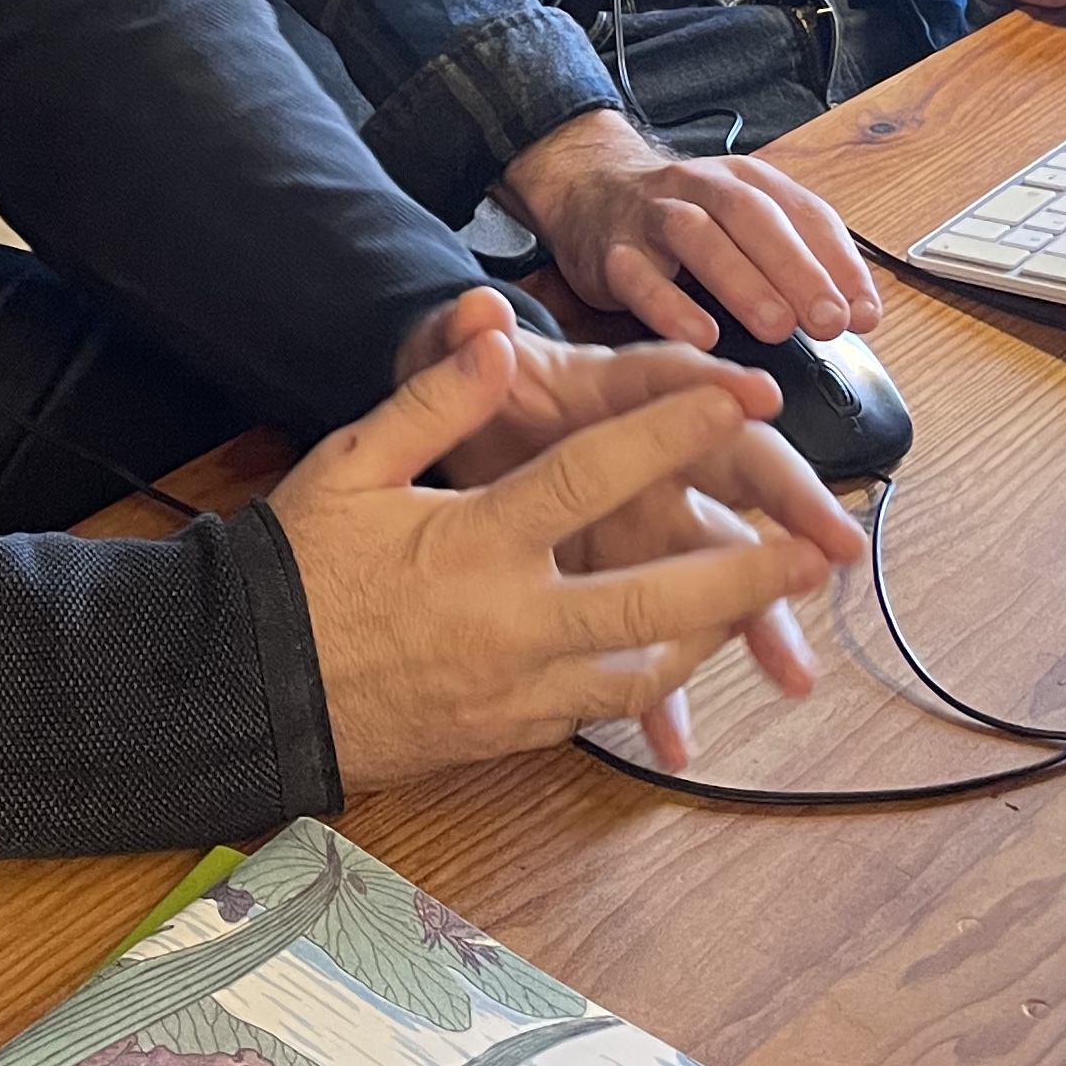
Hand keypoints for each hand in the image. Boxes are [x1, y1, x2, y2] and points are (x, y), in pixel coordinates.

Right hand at [275, 293, 862, 787]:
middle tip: (818, 549)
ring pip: (644, 667)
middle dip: (746, 572)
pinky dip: (653, 678)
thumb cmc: (296, 567)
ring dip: (713, 633)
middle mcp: (510, 622)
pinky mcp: (509, 733)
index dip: (674, 430)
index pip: (595, 476)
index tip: (742, 393)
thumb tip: (495, 331)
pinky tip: (679, 653)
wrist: (247, 689)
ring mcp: (514, 689)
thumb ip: (432, 398)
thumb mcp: (349, 464)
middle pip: (656, 599)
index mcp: (472, 542)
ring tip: (765, 601)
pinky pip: (602, 708)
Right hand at [500, 109, 878, 344]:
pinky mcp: (611, 251)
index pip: (805, 213)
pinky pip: (637, 274)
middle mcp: (702, 188)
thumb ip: (801, 265)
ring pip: (697, 236)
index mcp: (747, 182)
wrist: (589, 187)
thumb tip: (859, 313)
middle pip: (754, 217)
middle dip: (798, 269)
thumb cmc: (683, 218)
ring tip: (777, 328)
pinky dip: (669, 305)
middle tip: (829, 321)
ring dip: (741, 281)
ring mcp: (652, 215)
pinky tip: (701, 335)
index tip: (865, 314)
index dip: (840, 264)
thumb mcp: (746, 226)